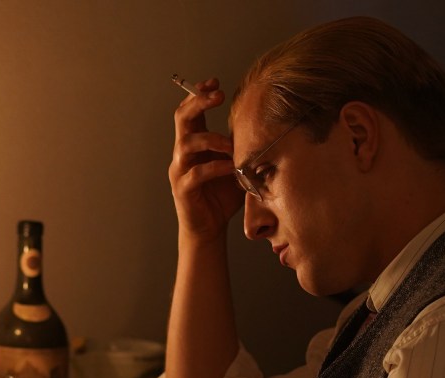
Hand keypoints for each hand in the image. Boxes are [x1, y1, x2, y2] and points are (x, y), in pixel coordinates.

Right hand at [168, 78, 243, 241]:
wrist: (208, 229)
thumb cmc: (221, 197)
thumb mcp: (234, 165)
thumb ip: (240, 147)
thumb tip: (265, 125)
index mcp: (193, 144)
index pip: (189, 111)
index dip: (199, 94)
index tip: (215, 82)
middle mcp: (182, 153)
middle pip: (181, 118)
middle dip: (199, 102)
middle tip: (218, 95)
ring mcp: (180, 171)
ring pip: (186, 143)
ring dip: (211, 139)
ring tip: (230, 145)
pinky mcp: (183, 189)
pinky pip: (196, 173)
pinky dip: (215, 167)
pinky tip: (230, 168)